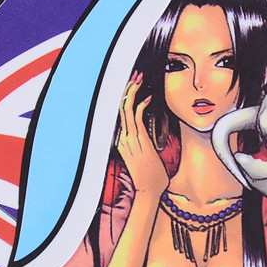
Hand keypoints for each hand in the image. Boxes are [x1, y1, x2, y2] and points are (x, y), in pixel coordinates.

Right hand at [116, 73, 168, 197]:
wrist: (148, 191)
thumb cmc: (147, 177)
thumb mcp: (140, 160)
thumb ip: (139, 149)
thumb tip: (145, 142)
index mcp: (120, 140)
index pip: (119, 114)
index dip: (124, 96)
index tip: (131, 85)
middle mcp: (122, 137)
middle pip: (120, 107)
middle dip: (127, 88)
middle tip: (135, 75)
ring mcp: (130, 139)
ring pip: (126, 109)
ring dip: (132, 92)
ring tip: (139, 79)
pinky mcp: (139, 141)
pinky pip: (137, 118)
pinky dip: (141, 105)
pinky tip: (148, 97)